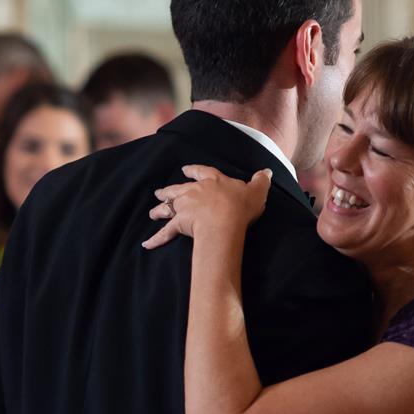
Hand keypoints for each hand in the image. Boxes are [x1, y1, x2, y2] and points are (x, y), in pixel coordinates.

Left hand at [143, 165, 271, 249]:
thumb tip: (267, 171)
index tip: (185, 169)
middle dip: (169, 190)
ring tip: (152, 212)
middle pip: (178, 189)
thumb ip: (261, 181)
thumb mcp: (257, 190)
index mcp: (213, 181)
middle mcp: (195, 192)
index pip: (202, 172)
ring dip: (159, 209)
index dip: (193, 171)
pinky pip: (165, 233)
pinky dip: (155, 239)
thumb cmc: (240, 205)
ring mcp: (185, 207)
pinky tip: (146, 244)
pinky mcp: (179, 224)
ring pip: (168, 207)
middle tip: (160, 192)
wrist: (225, 219)